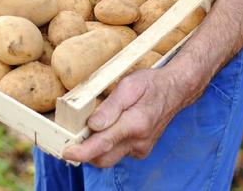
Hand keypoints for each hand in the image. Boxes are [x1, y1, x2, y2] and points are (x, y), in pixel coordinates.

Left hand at [62, 67, 187, 167]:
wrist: (175, 91)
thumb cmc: (151, 84)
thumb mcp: (129, 85)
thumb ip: (111, 106)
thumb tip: (93, 124)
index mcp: (135, 123)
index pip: (103, 143)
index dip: (82, 151)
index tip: (67, 152)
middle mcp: (139, 141)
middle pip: (103, 158)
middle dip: (85, 153)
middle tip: (71, 141)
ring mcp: (141, 148)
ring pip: (110, 157)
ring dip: (96, 149)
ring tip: (88, 132)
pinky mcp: (141, 150)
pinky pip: (118, 153)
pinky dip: (108, 146)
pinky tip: (108, 129)